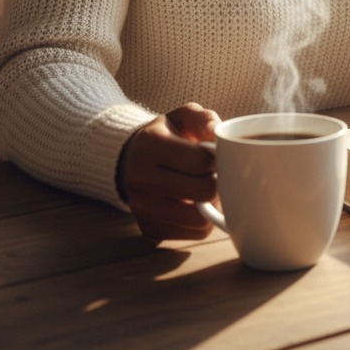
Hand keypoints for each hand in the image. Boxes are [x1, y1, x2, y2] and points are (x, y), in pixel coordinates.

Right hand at [118, 102, 220, 239]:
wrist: (132, 160)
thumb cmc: (166, 136)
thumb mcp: (182, 116)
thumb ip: (203, 118)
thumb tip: (216, 132)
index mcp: (150, 145)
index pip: (200, 161)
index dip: (218, 158)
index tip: (216, 154)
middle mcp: (141, 179)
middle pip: (203, 191)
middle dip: (218, 180)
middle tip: (216, 172)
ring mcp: (142, 208)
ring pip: (200, 219)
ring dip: (214, 204)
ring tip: (209, 187)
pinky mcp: (150, 228)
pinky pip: (194, 233)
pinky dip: (204, 219)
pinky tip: (197, 201)